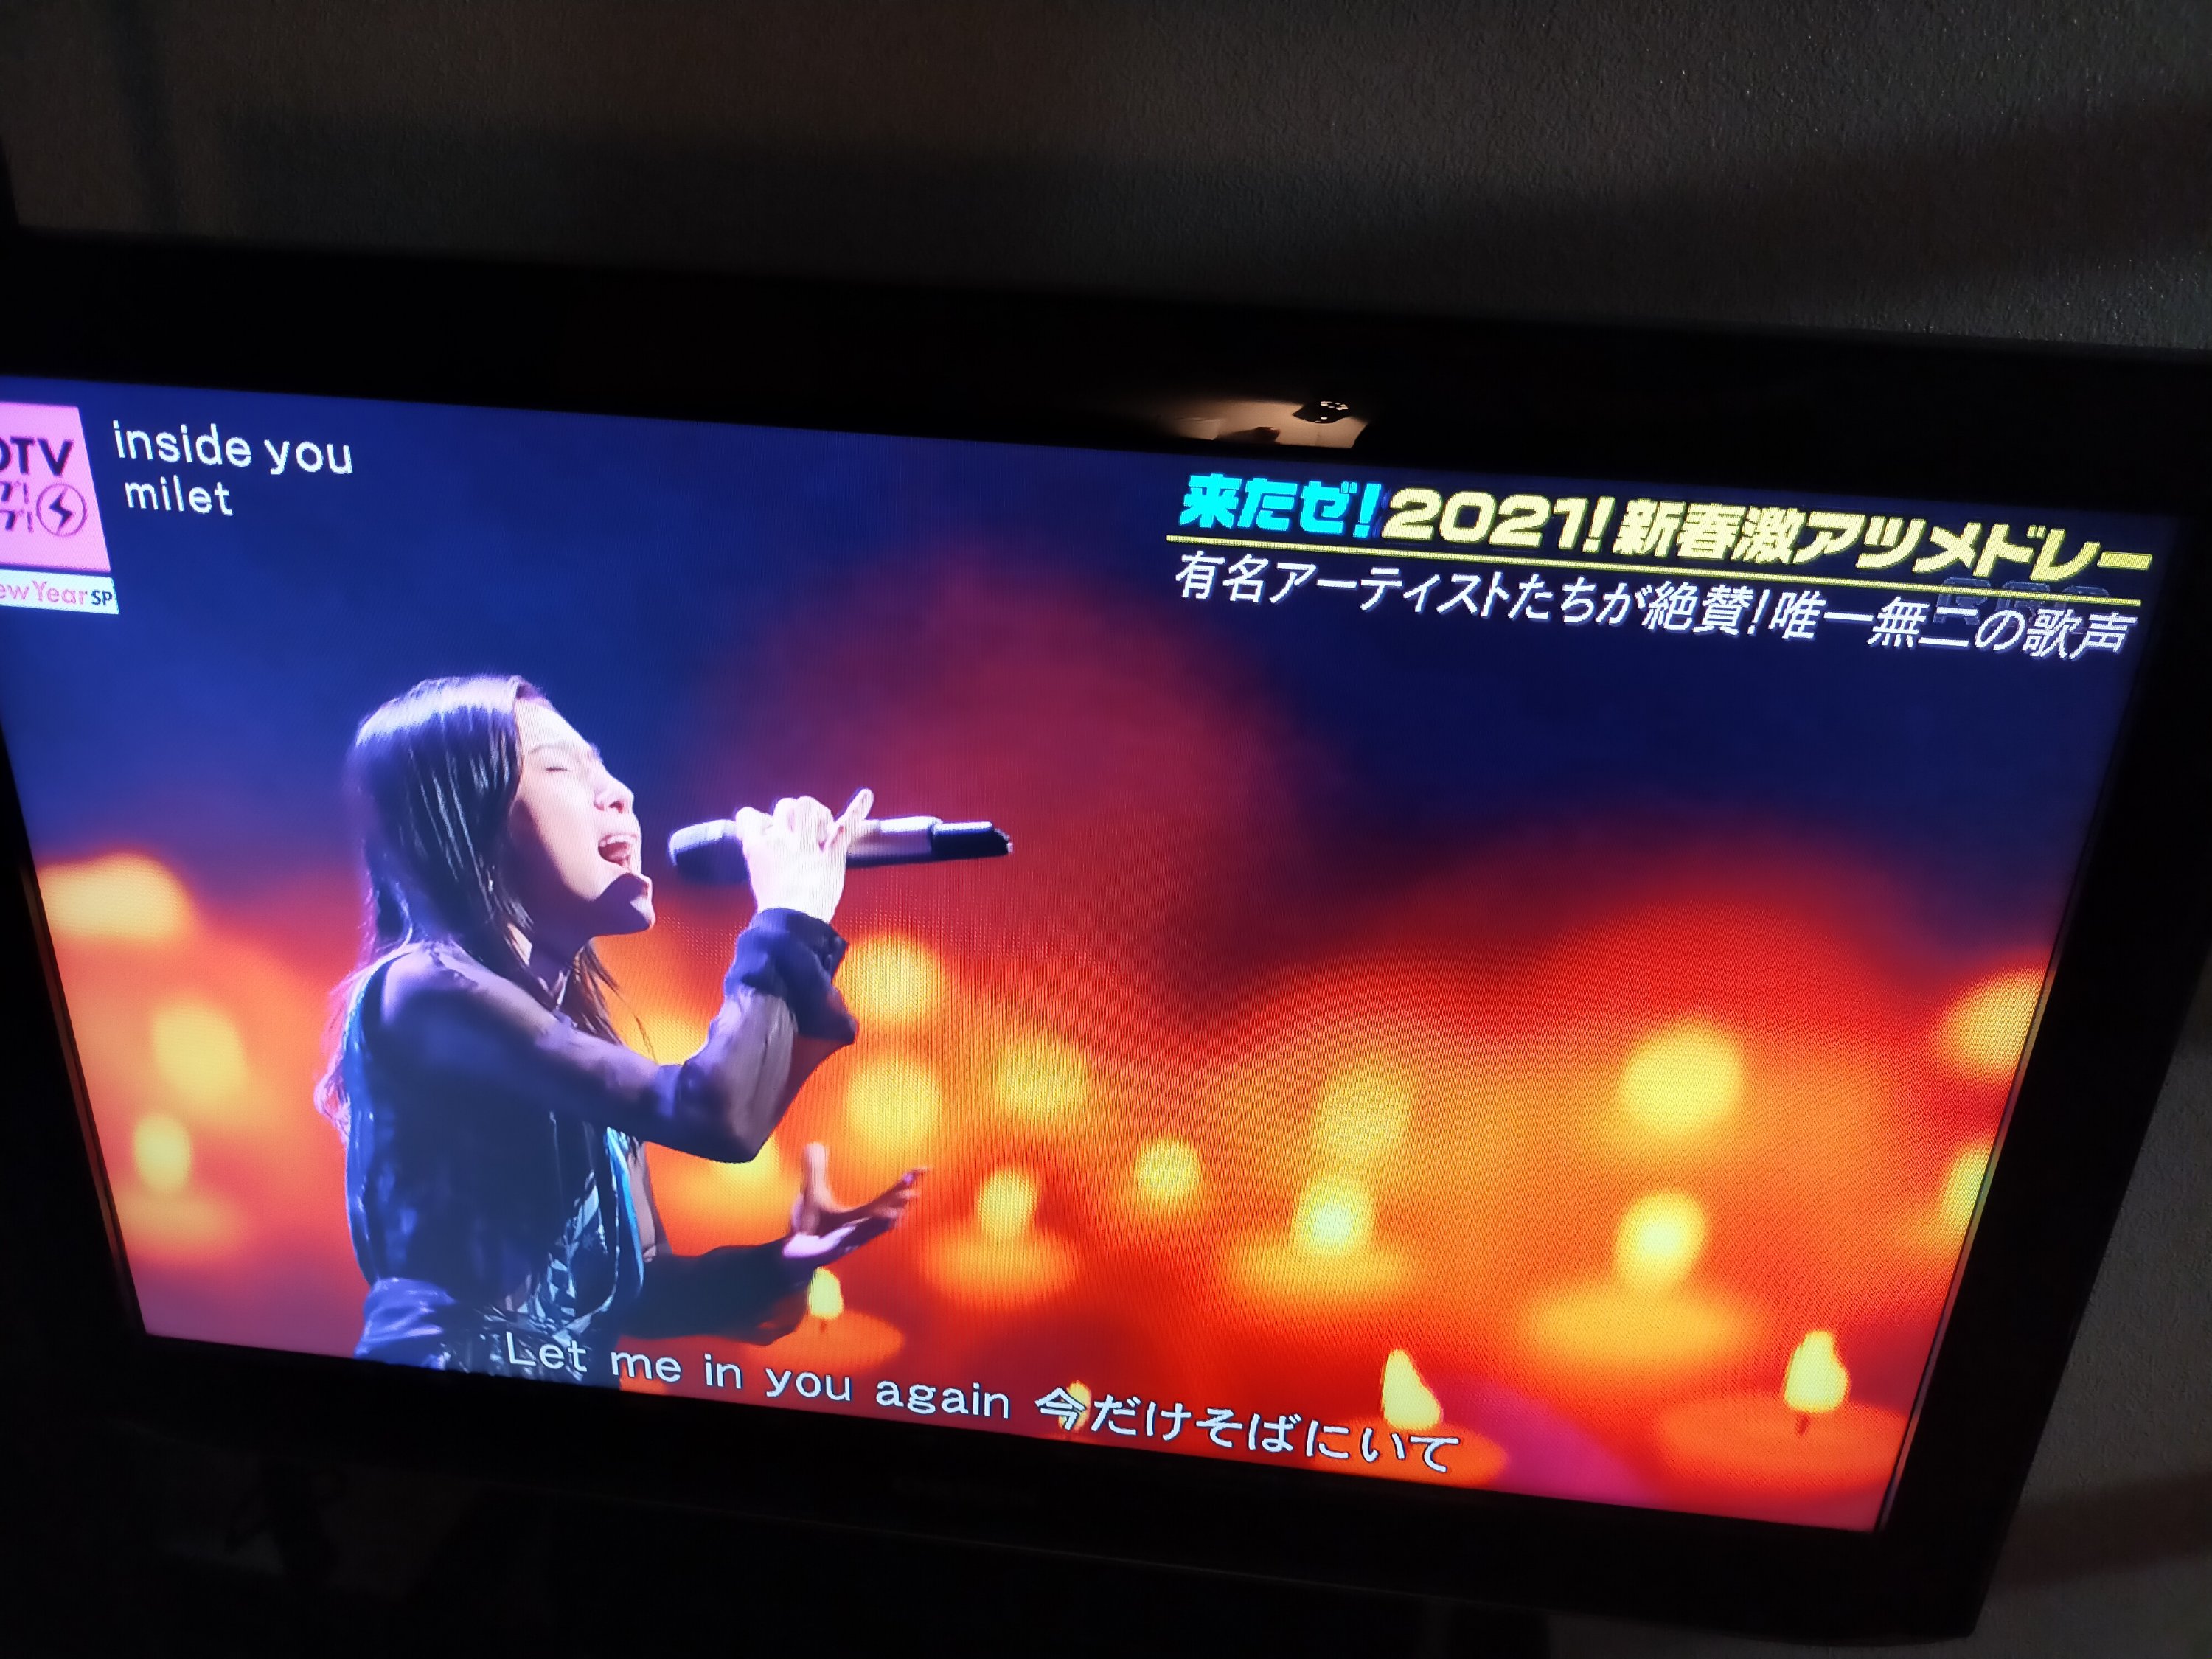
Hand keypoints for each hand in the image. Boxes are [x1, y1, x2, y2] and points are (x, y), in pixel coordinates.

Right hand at [732, 787, 872, 922]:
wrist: (792, 923)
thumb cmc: (777, 908)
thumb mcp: (758, 878)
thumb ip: (761, 856)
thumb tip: (760, 842)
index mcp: (758, 847)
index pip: (750, 816)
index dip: (760, 820)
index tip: (769, 828)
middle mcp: (781, 840)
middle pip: (786, 805)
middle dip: (796, 812)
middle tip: (805, 829)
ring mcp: (806, 845)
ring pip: (808, 807)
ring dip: (818, 812)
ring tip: (823, 825)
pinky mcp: (830, 854)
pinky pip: (845, 827)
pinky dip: (857, 810)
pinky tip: (867, 797)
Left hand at [780, 1142, 921, 1268]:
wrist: (791, 1254)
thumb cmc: (806, 1227)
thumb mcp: (812, 1192)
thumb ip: (815, 1169)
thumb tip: (815, 1144)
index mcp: (860, 1214)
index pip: (888, 1195)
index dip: (906, 1182)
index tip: (925, 1169)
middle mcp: (860, 1227)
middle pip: (887, 1209)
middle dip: (902, 1197)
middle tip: (918, 1184)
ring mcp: (849, 1237)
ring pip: (877, 1223)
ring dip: (893, 1212)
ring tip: (908, 1197)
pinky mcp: (836, 1245)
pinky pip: (857, 1235)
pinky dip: (872, 1226)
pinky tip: (883, 1216)